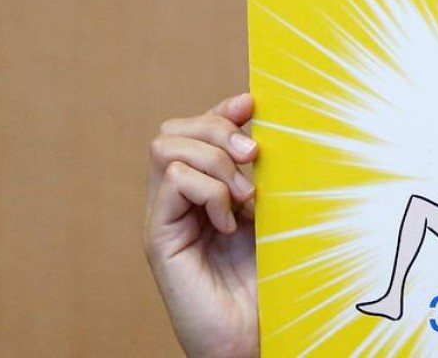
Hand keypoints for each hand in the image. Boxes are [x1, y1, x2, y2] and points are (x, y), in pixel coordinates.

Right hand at [145, 94, 259, 357]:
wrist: (259, 337)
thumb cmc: (274, 280)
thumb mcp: (277, 213)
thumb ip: (268, 175)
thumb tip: (265, 123)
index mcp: (209, 190)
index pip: (198, 128)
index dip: (222, 109)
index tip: (253, 103)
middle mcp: (181, 200)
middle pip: (176, 129)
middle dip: (217, 127)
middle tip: (254, 156)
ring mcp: (167, 218)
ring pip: (167, 147)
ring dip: (214, 160)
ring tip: (245, 197)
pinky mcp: (159, 239)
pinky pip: (173, 181)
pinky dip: (208, 191)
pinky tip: (230, 223)